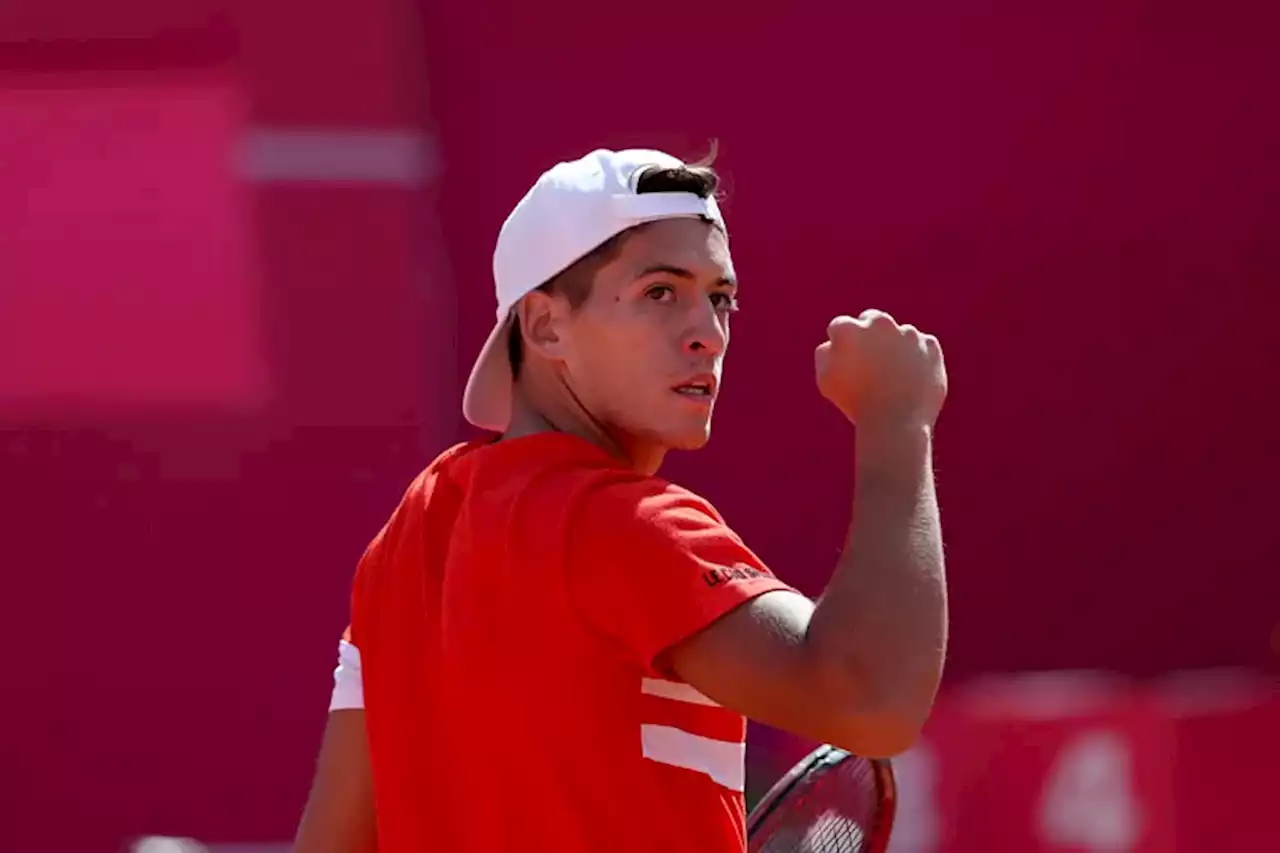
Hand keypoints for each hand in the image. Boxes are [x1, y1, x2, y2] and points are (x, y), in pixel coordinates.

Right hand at [815, 310, 946, 428]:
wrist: (896, 423)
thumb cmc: (855, 403)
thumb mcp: (825, 379)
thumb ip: (825, 353)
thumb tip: (834, 343)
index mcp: (850, 329)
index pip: (840, 326)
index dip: (839, 344)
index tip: (844, 361)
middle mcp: (880, 323)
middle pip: (872, 319)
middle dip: (868, 334)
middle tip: (869, 360)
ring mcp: (909, 333)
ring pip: (899, 334)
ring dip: (895, 347)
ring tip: (892, 378)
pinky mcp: (931, 346)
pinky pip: (923, 346)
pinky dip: (918, 358)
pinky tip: (910, 378)